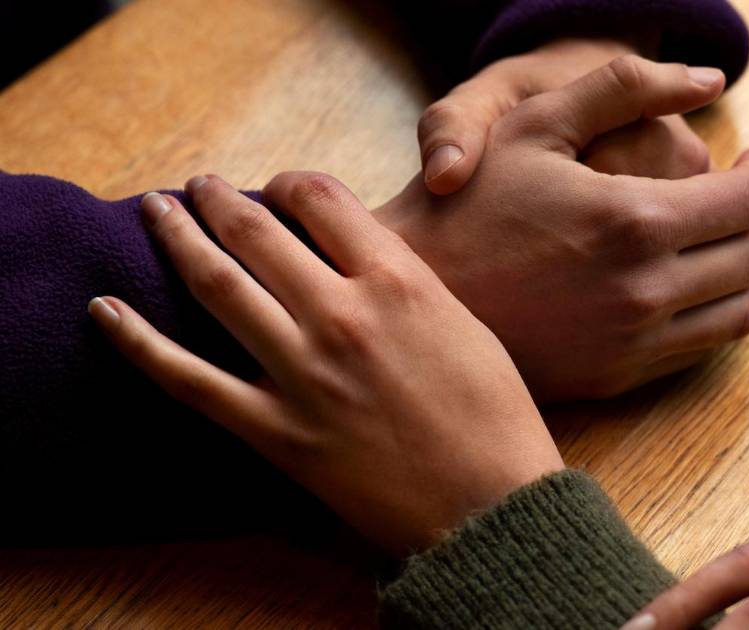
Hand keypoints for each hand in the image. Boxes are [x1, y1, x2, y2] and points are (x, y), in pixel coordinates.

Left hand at [88, 173, 562, 554]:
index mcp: (398, 282)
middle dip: (220, 199)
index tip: (279, 187)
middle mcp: (342, 316)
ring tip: (157, 210)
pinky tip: (107, 310)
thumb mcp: (466, 325)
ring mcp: (302, 373)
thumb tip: (358, 259)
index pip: (322, 199)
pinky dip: (139, 342)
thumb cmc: (494, 416)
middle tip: (201, 186)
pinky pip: (189, 380)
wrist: (490, 504)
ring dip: (178, 238)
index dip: (291, 183)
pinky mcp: (274, 430)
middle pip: (258, 231)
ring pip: (217, 286)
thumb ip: (406, 282)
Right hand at [376, 56, 748, 400]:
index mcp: (634, 220)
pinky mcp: (617, 377)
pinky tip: (694, 281)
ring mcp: (633, 343)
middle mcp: (645, 291)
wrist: (415, 291)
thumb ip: (624, 86)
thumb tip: (709, 78)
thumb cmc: (471, 197)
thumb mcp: (536, 120)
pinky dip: (719, 310)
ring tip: (731, 240)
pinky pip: (700, 348)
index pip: (747, 201)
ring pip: (740, 311)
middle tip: (744, 198)